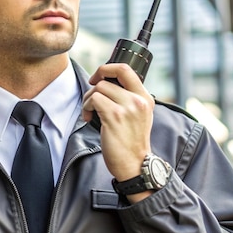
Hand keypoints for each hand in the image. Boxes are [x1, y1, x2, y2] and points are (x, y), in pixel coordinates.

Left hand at [82, 63, 154, 183]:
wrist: (135, 164)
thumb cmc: (132, 141)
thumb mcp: (139, 115)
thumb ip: (129, 99)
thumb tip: (107, 83)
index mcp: (145, 97)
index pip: (125, 69)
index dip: (107, 68)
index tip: (98, 77)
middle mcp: (138, 100)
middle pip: (107, 78)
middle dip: (93, 87)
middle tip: (91, 99)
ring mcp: (127, 108)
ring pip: (98, 88)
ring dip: (88, 99)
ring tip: (90, 111)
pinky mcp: (114, 117)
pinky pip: (94, 100)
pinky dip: (86, 107)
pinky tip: (88, 117)